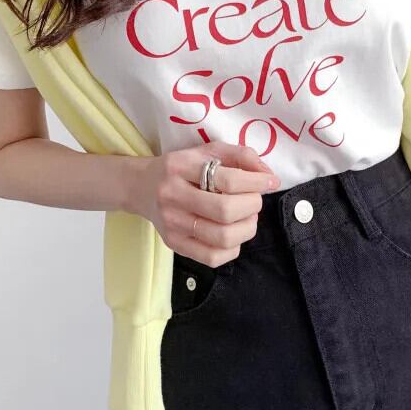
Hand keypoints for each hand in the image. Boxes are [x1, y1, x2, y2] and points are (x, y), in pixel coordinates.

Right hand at [127, 141, 280, 266]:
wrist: (140, 187)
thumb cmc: (182, 168)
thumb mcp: (207, 151)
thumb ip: (240, 156)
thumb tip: (270, 177)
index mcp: (181, 167)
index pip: (228, 179)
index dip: (257, 182)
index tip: (269, 182)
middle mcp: (172, 195)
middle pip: (225, 211)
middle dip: (252, 206)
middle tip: (254, 200)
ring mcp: (172, 224)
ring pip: (222, 238)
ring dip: (247, 228)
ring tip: (246, 218)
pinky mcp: (173, 244)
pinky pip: (213, 257)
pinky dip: (233, 248)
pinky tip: (233, 234)